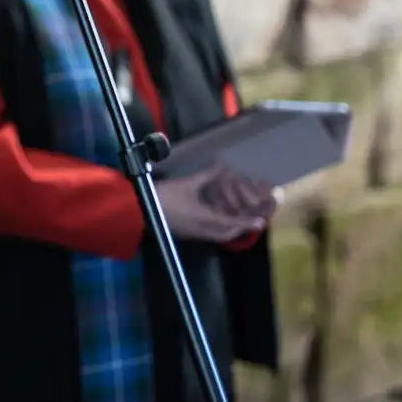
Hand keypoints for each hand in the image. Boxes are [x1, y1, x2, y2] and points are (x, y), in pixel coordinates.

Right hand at [159, 165, 275, 243]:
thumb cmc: (165, 196)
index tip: (261, 223)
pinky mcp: (185, 233)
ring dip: (229, 230)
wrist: (140, 211)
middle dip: (240, 229)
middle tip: (250, 222)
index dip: (247, 223)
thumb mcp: (187, 184)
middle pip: (226, 234)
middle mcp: (202, 230)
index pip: (232, 223)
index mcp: (205, 218)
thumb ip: (206, 176)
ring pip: (217, 236)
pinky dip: (217, 230)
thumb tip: (221, 166)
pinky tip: (215, 222)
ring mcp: (193, 234)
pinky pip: (207, 235)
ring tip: (236, 222)